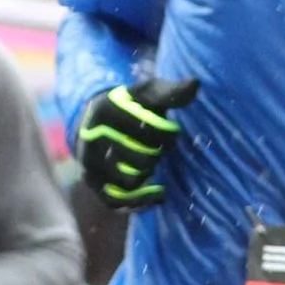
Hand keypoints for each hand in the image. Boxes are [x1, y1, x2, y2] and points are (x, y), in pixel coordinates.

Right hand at [76, 75, 196, 206]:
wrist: (90, 120)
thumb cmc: (127, 106)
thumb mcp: (146, 93)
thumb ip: (170, 92)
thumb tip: (195, 84)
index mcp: (107, 110)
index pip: (147, 130)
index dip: (167, 135)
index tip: (171, 133)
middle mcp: (93, 137)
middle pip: (141, 158)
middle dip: (156, 156)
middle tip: (159, 151)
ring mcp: (90, 162)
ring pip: (129, 181)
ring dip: (147, 176)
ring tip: (153, 167)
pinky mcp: (91, 181)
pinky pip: (116, 200)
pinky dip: (139, 201)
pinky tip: (157, 194)